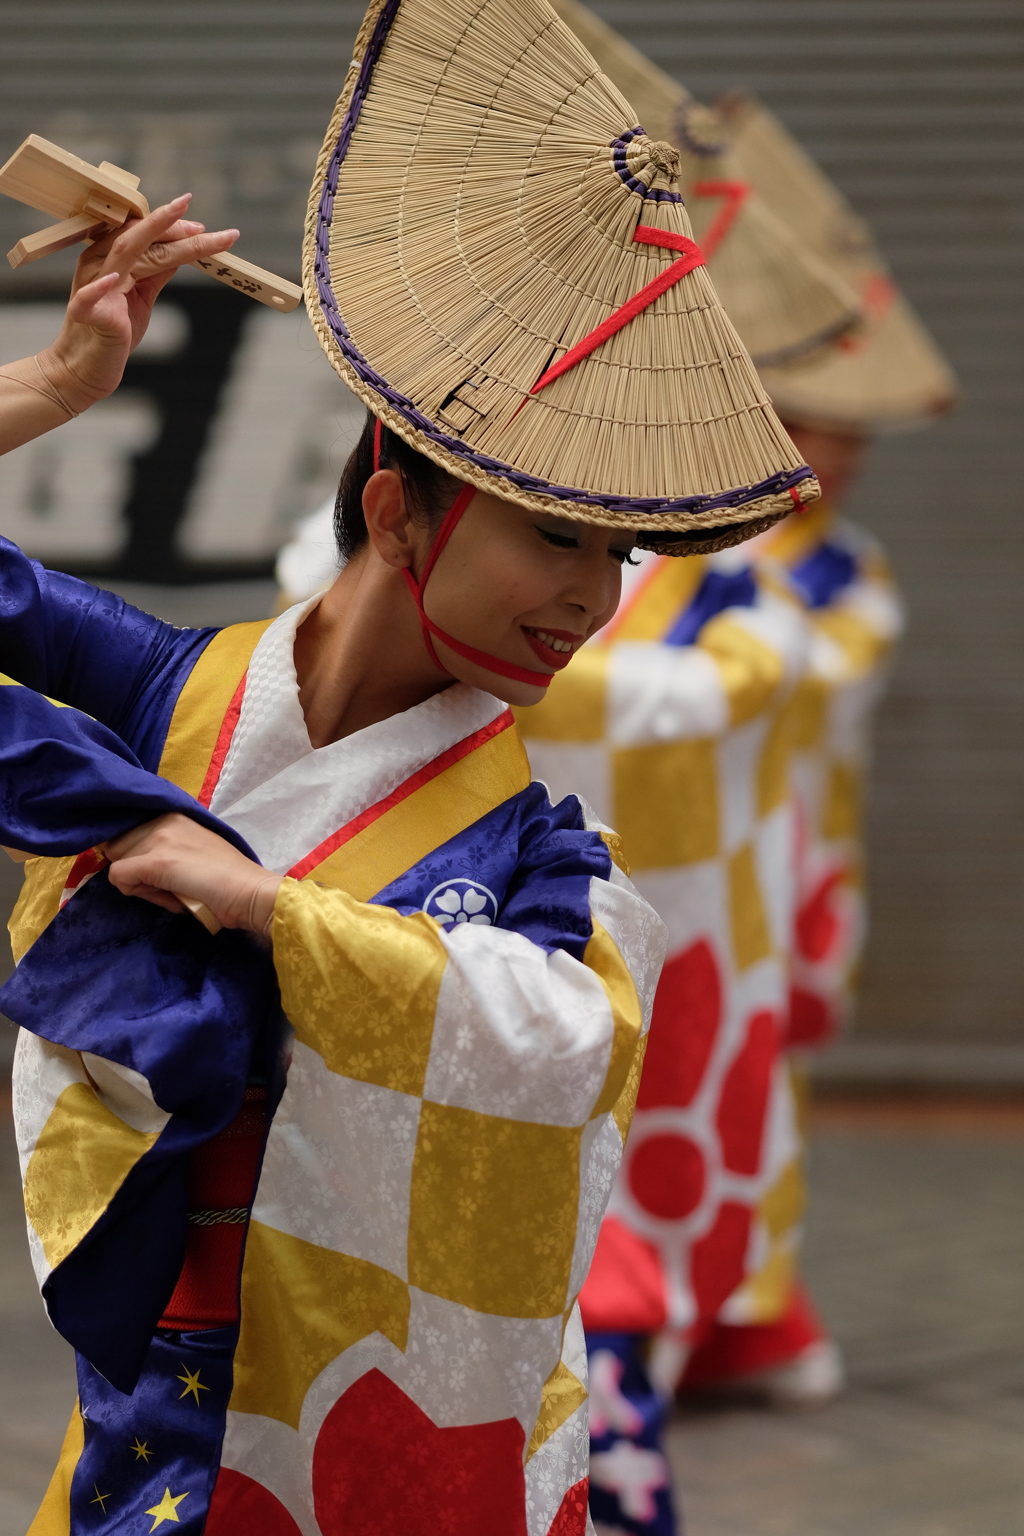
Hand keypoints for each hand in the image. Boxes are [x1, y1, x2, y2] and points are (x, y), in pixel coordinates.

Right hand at [36, 195, 239, 411]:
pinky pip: (88, 299)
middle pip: (137, 238)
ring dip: (155, 239)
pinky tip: (114, 279)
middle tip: (201, 224)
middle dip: (169, 226)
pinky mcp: (87, 316)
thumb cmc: (113, 332)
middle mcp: (98, 264)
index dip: (171, 227)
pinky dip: (99, 288)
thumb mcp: (142, 296)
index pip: (141, 233)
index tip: (201, 227)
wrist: (85, 368)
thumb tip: (181, 250)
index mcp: (108, 256)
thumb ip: (157, 272)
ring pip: (124, 255)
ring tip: (186, 232)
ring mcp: (91, 287)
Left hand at [102, 813, 281, 935]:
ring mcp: (159, 838)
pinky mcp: (155, 861)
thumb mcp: (191, 851)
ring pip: (116, 861)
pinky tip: (166, 895)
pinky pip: (118, 877)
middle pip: (117, 845)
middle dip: (133, 868)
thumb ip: (163, 848)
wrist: (248, 892)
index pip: (129, 831)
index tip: (159, 871)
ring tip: (170, 889)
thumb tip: (130, 866)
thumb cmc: (225, 880)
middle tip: (165, 884)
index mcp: (175, 814)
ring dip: (136, 882)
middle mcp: (164, 819)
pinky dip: (135, 891)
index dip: (137, 855)